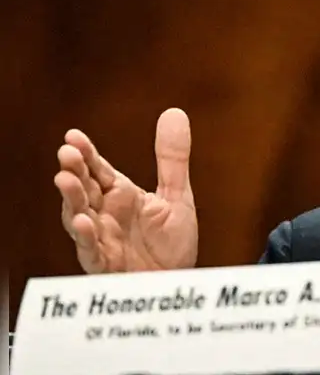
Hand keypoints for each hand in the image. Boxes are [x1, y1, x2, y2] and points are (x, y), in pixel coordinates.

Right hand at [54, 108, 198, 272]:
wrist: (178, 283)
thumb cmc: (171, 243)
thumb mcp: (177, 194)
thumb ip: (172, 158)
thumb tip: (174, 112)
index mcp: (120, 196)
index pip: (98, 170)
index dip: (86, 154)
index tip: (73, 136)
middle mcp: (106, 215)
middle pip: (84, 190)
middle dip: (74, 172)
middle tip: (67, 154)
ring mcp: (102, 239)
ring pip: (78, 217)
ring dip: (71, 199)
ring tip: (65, 180)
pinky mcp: (106, 264)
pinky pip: (91, 250)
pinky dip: (85, 237)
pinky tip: (83, 222)